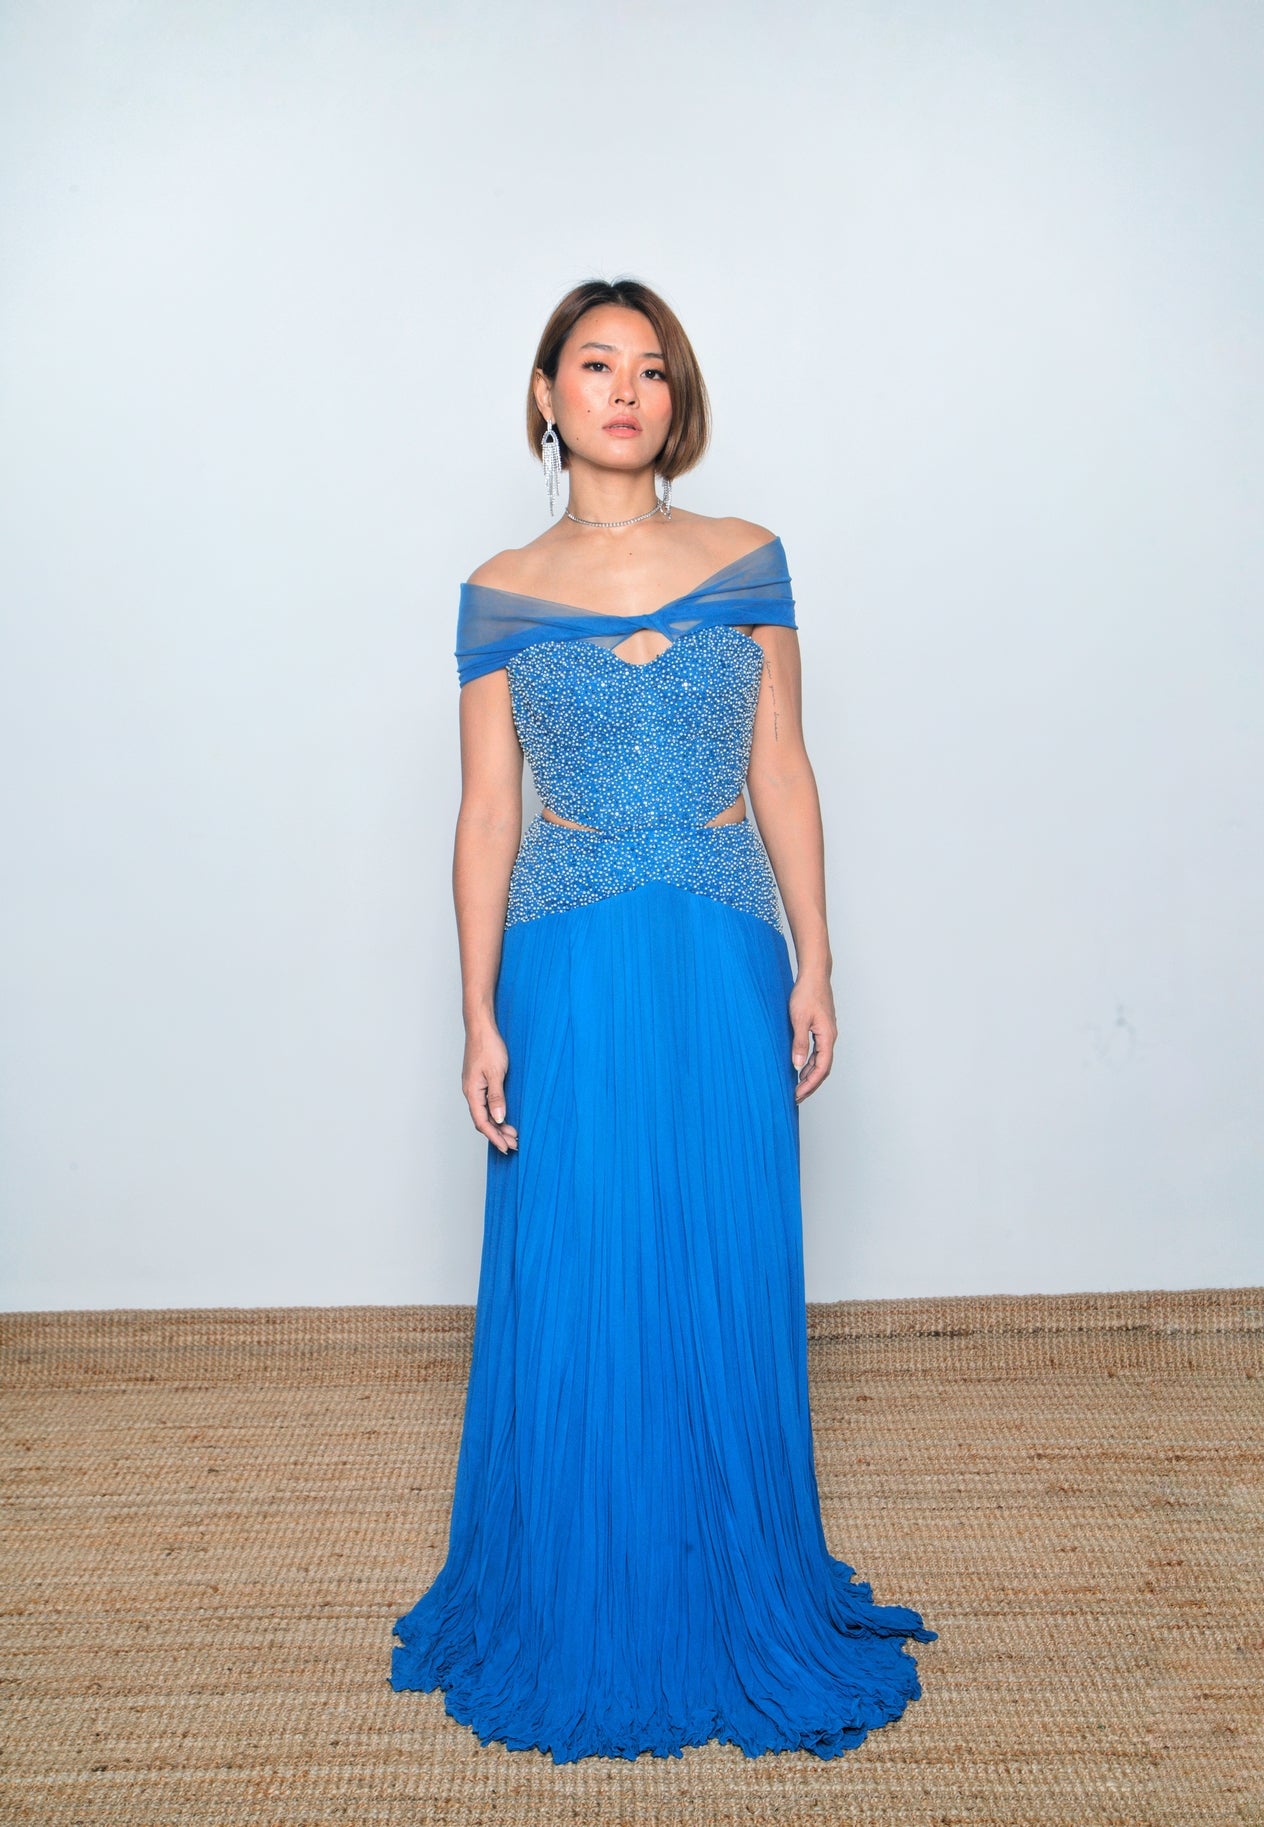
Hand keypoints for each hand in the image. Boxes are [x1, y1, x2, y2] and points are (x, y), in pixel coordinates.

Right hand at [462, 1019, 518, 1153]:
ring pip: (485, 1113)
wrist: (481, 1027)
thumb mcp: (496, 1073)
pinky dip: (496, 1113)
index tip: (506, 1147)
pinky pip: (486, 1104)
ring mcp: (474, 1087)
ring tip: (513, 1134)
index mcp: (472, 1092)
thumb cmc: (488, 1046)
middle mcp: (471, 1092)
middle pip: (483, 1120)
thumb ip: (497, 1097)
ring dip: (498, 1125)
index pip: (482, 1122)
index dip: (494, 1137)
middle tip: (514, 1144)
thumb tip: (498, 1119)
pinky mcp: (479, 1082)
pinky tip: (505, 1117)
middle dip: (498, 1134)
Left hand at [789, 971, 836, 1102]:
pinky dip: (809, 1062)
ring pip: (820, 1061)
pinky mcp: (821, 1028)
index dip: (810, 1084)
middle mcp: (830, 1037)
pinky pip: (817, 1051)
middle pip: (823, 1068)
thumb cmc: (807, 993)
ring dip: (809, 1074)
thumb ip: (799, 1043)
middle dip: (810, 1084)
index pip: (821, 1068)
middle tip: (796, 1097)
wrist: (814, 975)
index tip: (798, 1094)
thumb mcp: (799, 1020)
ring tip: (796, 1086)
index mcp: (827, 1037)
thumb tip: (797, 1066)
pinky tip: (799, 1066)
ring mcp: (827, 1033)